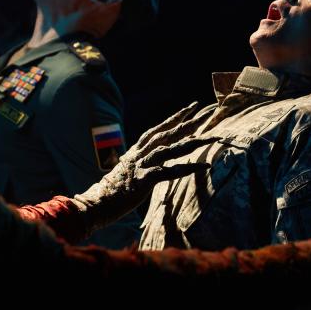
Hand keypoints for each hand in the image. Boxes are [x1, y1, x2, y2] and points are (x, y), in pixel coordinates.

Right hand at [71, 102, 216, 231]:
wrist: (96, 203)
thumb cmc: (113, 190)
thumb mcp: (129, 169)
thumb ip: (142, 161)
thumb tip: (156, 157)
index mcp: (139, 149)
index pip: (161, 128)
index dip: (178, 116)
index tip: (193, 106)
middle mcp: (142, 152)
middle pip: (171, 132)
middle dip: (192, 121)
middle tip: (211, 110)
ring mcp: (143, 164)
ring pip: (174, 148)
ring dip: (196, 142)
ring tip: (214, 137)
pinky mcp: (144, 179)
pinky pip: (171, 171)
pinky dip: (189, 168)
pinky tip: (204, 166)